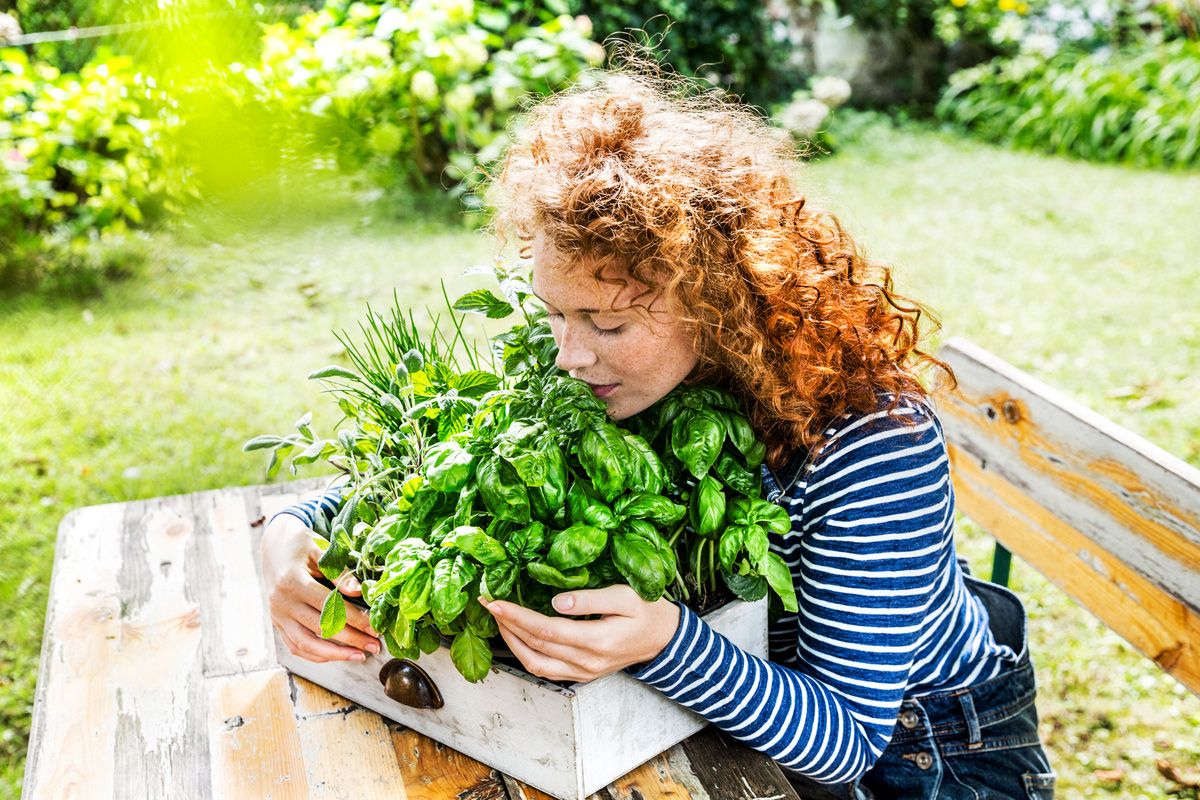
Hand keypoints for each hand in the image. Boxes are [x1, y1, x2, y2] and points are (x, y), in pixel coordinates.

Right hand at [260, 514, 380, 662]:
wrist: (273, 546)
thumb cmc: (301, 545)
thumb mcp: (320, 551)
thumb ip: (338, 573)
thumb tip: (358, 591)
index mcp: (293, 582)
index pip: (330, 607)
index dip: (355, 620)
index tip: (375, 628)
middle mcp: (282, 603)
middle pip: (320, 628)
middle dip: (351, 640)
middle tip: (374, 646)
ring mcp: (277, 616)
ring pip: (306, 644)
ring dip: (334, 654)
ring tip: (359, 655)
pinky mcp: (277, 623)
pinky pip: (295, 646)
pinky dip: (315, 655)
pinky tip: (336, 655)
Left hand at [480, 585, 679, 682]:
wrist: (665, 639)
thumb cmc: (648, 612)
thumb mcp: (624, 595)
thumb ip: (589, 599)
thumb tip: (555, 602)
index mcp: (597, 641)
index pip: (545, 630)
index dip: (516, 616)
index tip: (494, 602)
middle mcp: (587, 663)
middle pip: (535, 646)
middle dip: (506, 625)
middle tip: (487, 603)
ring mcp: (583, 672)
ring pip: (535, 664)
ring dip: (511, 642)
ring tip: (498, 619)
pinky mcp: (582, 674)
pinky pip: (546, 669)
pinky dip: (525, 653)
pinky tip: (517, 636)